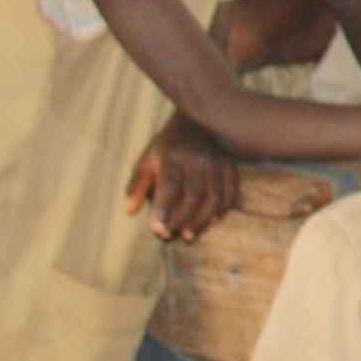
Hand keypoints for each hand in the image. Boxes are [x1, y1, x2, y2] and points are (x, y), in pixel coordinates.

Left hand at [128, 118, 240, 240]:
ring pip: (214, 195)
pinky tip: (213, 222)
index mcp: (173, 155)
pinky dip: (223, 208)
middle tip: (170, 235)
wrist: (196, 124)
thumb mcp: (146, 160)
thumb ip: (137, 185)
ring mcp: (217, 162)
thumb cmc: (166, 148)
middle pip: (194, 193)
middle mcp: (197, 158)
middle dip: (182, 218)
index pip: (170, 183)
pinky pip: (231, 191)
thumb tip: (130, 211)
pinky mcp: (230, 167)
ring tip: (189, 236)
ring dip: (202, 219)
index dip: (165, 207)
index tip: (158, 228)